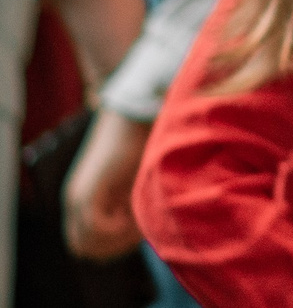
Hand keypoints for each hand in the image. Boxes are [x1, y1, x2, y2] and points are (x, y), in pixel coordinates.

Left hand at [62, 108, 149, 259]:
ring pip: (84, 242)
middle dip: (112, 248)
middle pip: (83, 248)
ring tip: (136, 224)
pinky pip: (94, 226)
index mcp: (84, 201)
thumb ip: (134, 205)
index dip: (112, 247)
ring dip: (114, 241)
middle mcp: (75, 202)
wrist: (134, 116)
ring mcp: (77, 198)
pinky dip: (114, 228)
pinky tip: (131, 215)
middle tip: (137, 234)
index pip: (86, 244)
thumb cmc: (143, 143)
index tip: (137, 236)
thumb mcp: (137, 183)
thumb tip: (144, 229)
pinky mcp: (86, 191)